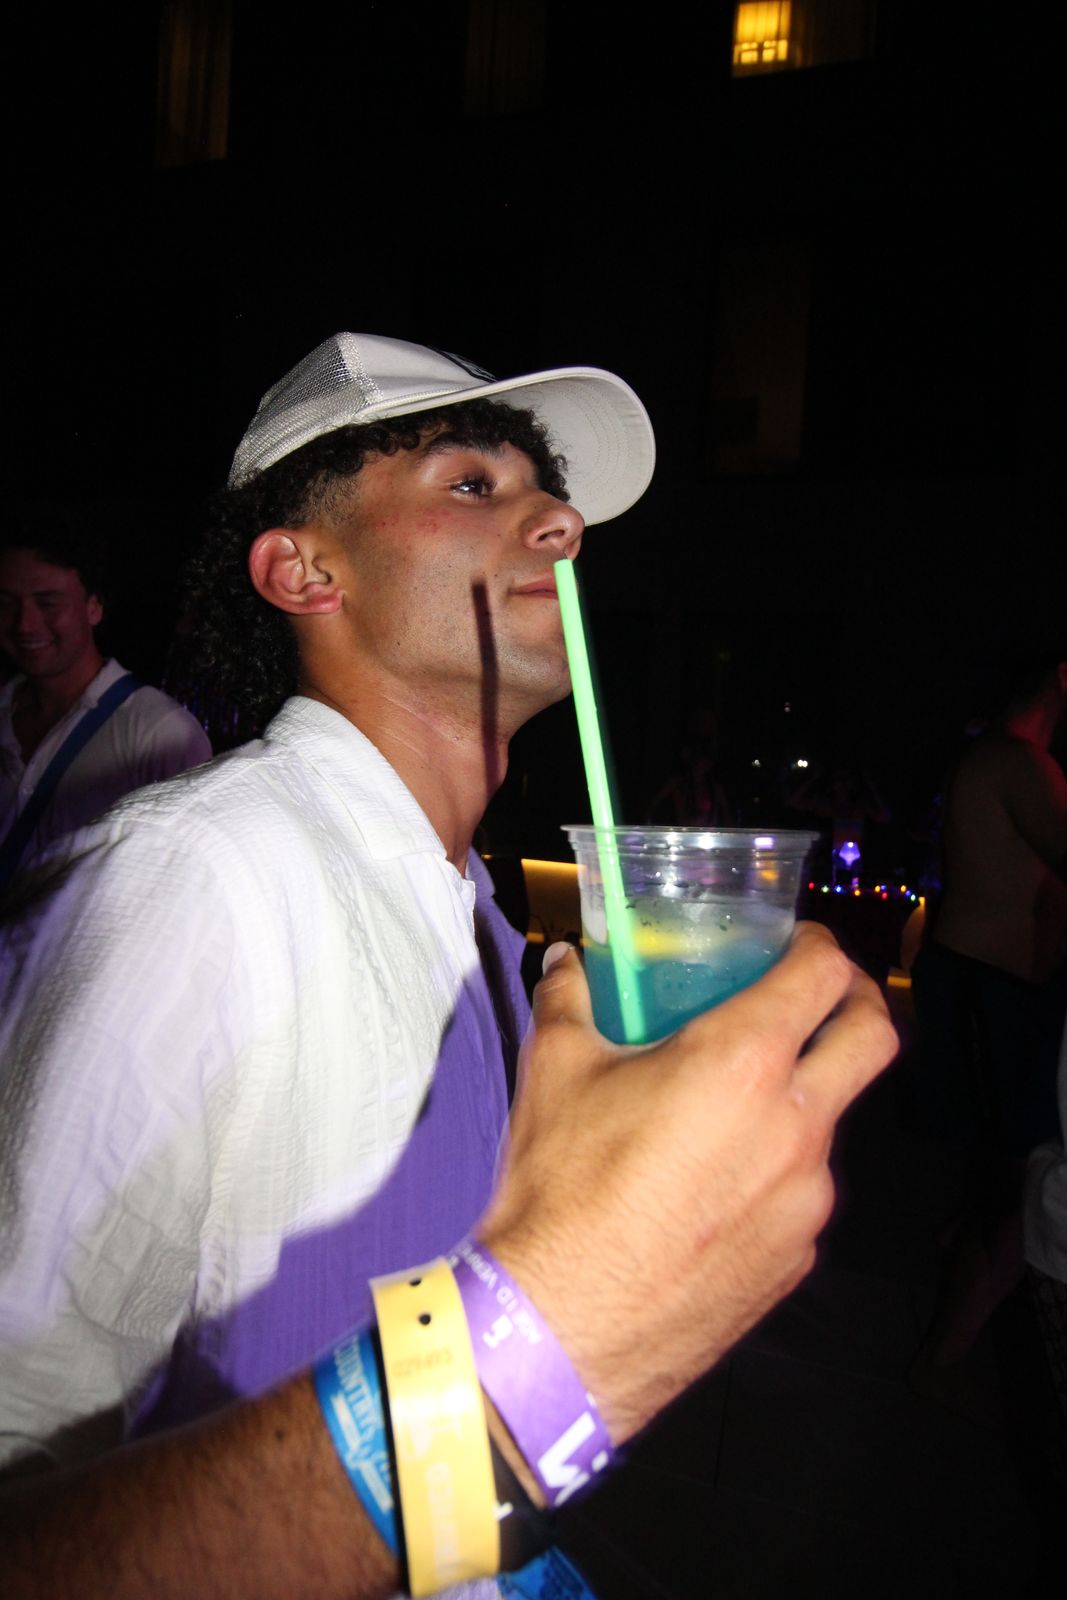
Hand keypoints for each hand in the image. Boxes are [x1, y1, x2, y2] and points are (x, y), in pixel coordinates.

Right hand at [479, 923, 896, 1442]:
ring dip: (798, 1101)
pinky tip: (709, 1192)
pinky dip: (772, 1173)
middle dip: (858, 1003)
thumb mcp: (554, 1072)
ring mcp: (807, 1200)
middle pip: (875, 1039)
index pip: (824, 975)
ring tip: (727, 1114)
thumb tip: (566, 963)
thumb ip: (570, 1002)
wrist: (559, 1329)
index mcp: (745, 1062)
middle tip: (818, 998)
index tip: (794, 944)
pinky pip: (800, 1195)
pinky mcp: (797, 1259)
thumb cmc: (561, 1186)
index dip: (817, 946)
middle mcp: (797, 1124)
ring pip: (827, 1124)